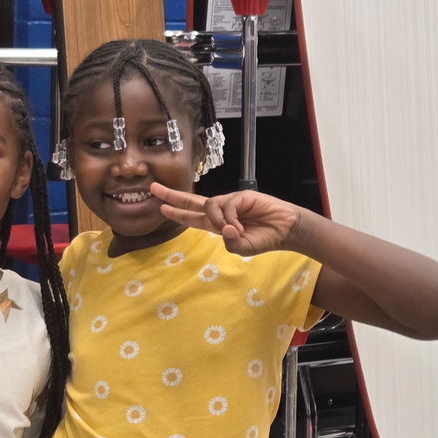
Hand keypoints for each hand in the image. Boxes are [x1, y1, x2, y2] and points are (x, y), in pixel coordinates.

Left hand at [152, 182, 300, 256]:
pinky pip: (227, 206)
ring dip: (218, 221)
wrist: (284, 230)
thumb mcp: (242, 249)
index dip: (177, 212)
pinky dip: (231, 219)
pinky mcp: (241, 196)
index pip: (192, 216)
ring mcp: (230, 202)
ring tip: (235, 231)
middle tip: (152, 189)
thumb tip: (224, 229)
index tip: (162, 207)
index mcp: (217, 224)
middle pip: (191, 201)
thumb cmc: (264, 239)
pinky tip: (240, 226)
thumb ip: (229, 243)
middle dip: (171, 195)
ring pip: (210, 206)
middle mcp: (220, 211)